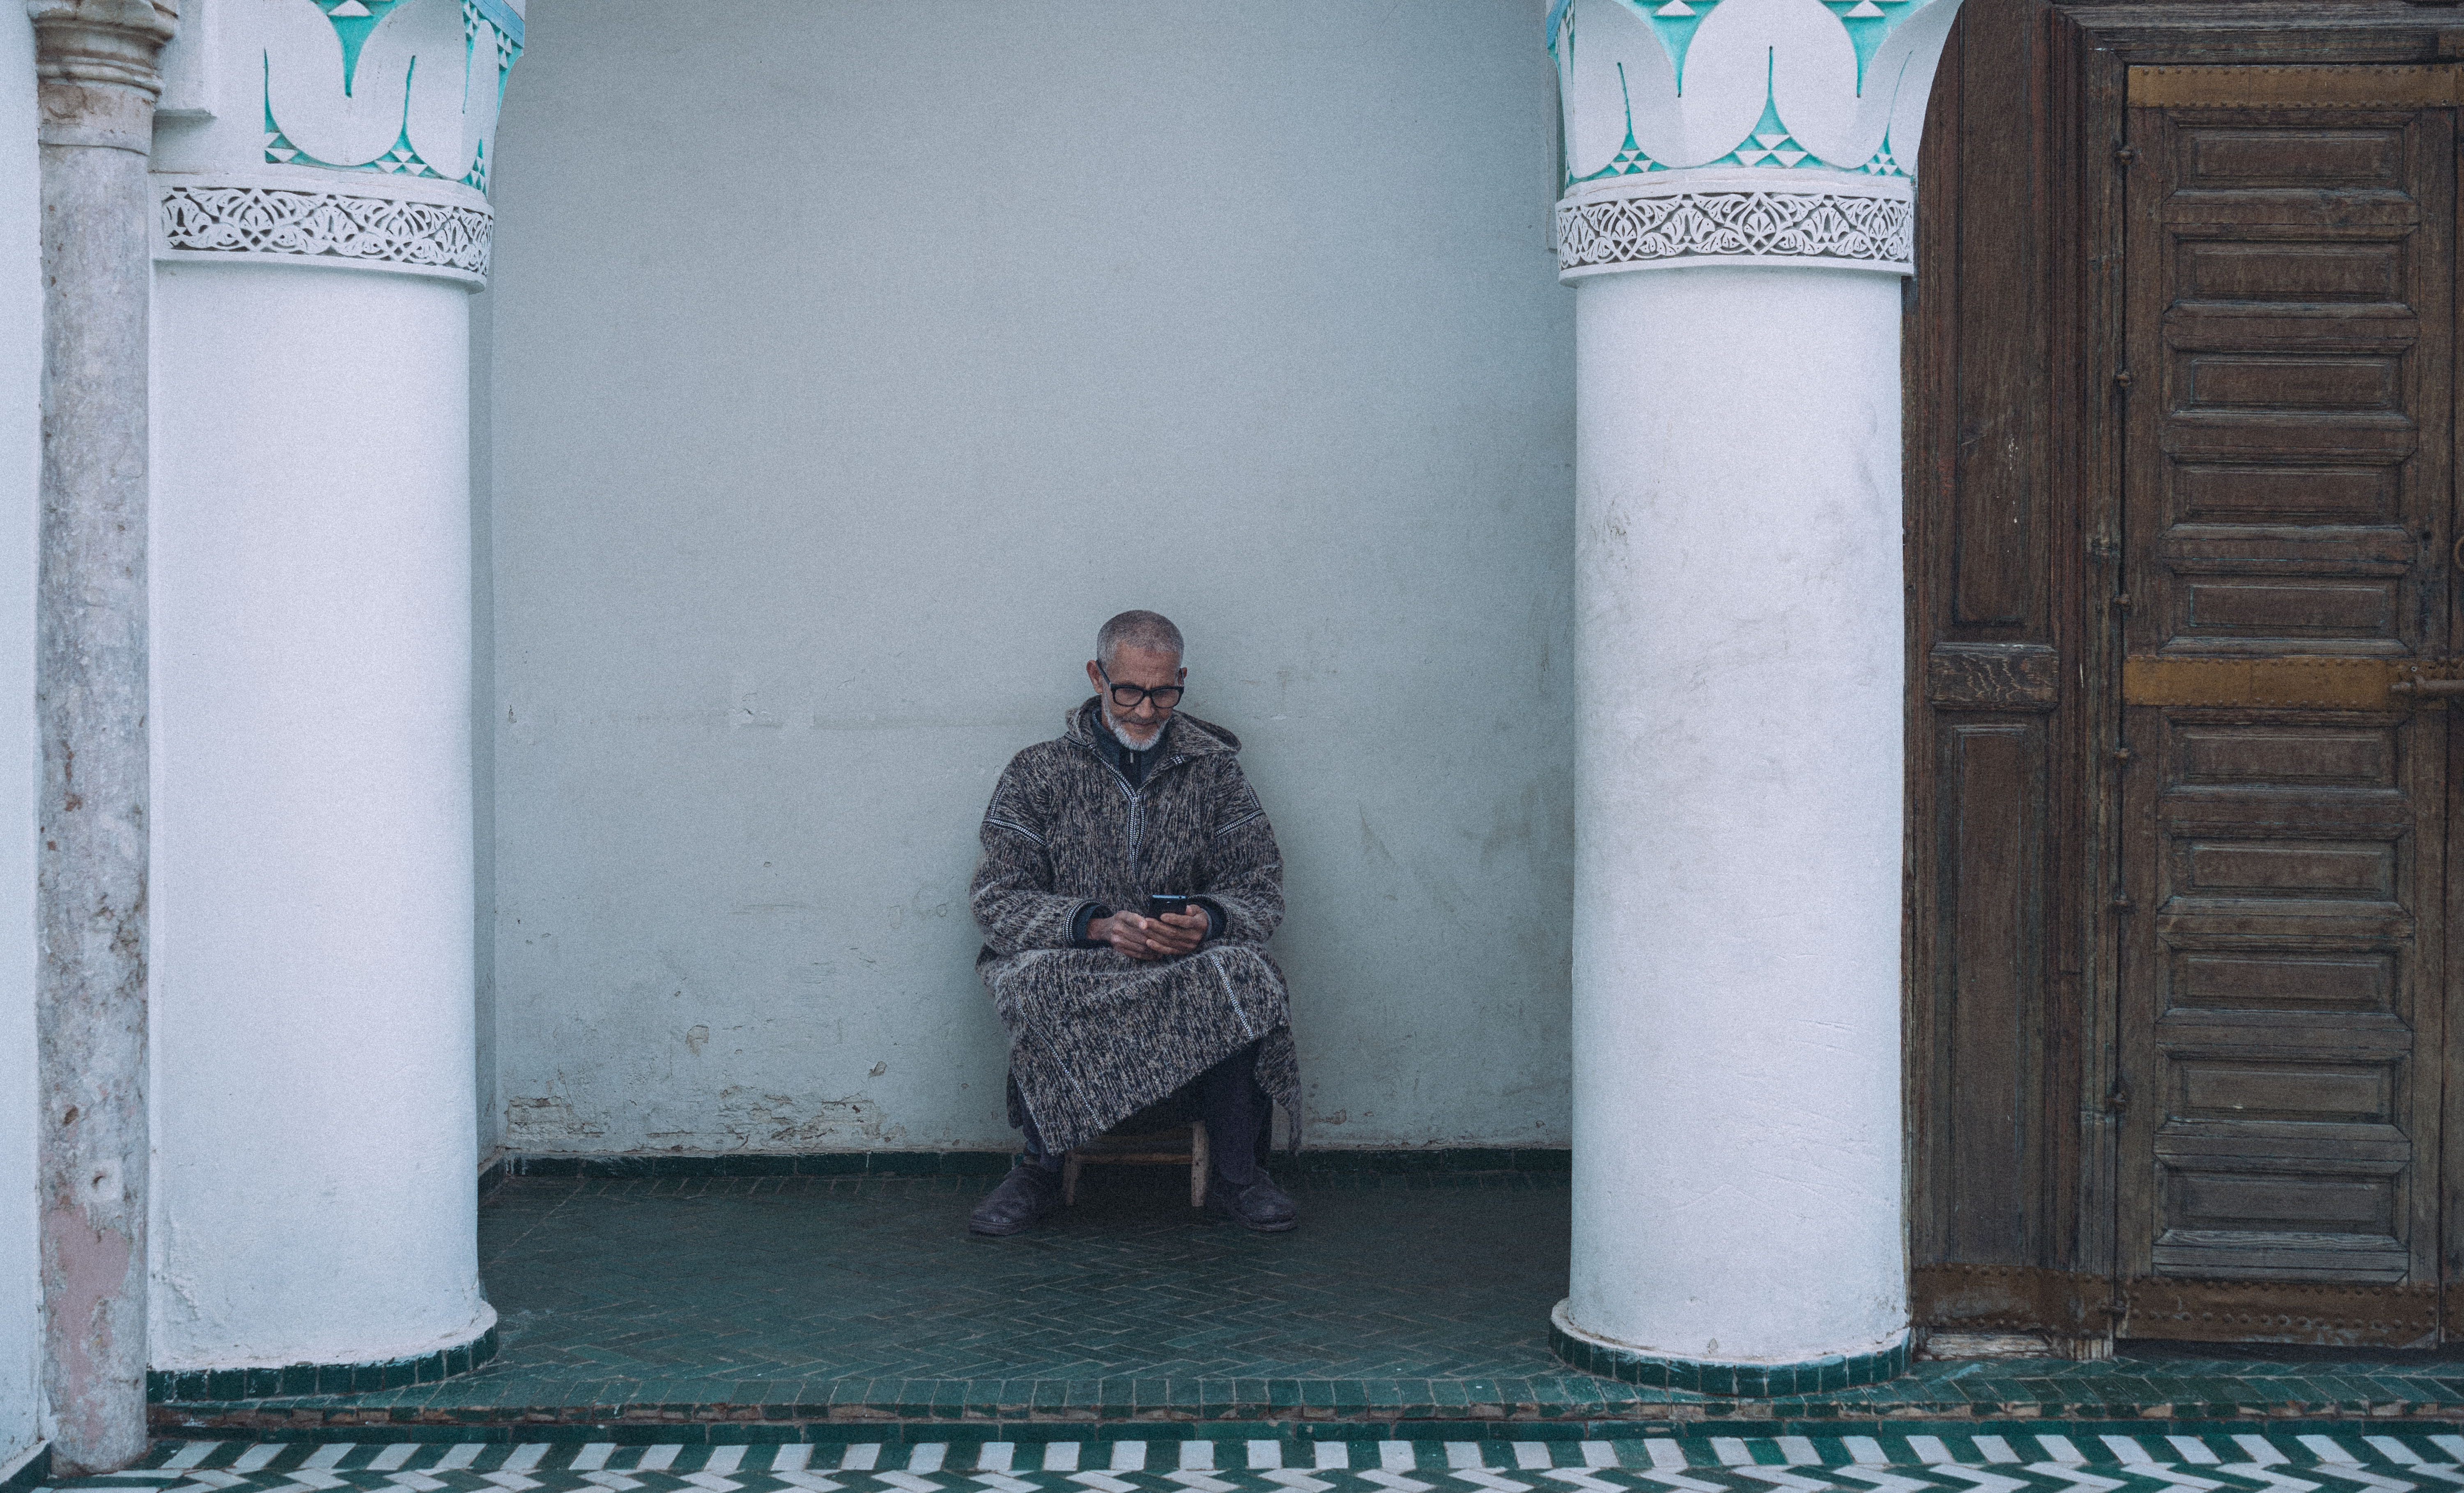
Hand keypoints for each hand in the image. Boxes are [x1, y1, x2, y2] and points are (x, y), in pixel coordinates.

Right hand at [1090, 908, 1207, 959]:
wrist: (1104, 929)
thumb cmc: (1122, 920)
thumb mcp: (1127, 914)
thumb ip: (1138, 918)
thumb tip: (1158, 923)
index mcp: (1121, 916)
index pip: (1131, 918)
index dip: (1139, 922)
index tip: (1146, 925)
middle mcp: (1118, 928)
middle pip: (1139, 935)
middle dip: (1154, 939)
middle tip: (1167, 941)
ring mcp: (1117, 940)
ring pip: (1139, 946)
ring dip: (1153, 949)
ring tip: (1164, 949)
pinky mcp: (1119, 949)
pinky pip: (1135, 954)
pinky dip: (1147, 955)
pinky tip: (1156, 955)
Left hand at [1144, 907, 1208, 957]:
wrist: (1203, 931)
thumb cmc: (1195, 916)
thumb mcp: (1196, 910)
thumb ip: (1190, 909)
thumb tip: (1185, 908)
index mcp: (1199, 924)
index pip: (1186, 922)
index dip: (1174, 919)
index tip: (1161, 915)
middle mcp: (1195, 937)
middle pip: (1174, 933)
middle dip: (1158, 927)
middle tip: (1146, 921)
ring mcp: (1188, 946)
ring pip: (1169, 942)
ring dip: (1155, 936)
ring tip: (1145, 929)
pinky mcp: (1182, 952)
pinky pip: (1168, 950)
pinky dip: (1158, 947)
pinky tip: (1148, 942)